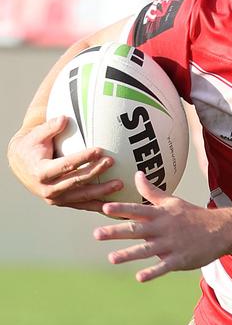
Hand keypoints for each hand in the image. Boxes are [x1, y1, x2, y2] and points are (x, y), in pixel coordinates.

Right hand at [8, 117, 122, 211]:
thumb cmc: (31, 146)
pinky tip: (113, 205)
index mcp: (41, 172)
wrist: (19, 165)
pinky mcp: (62, 203)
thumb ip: (50, 127)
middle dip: (95, 172)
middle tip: (111, 162)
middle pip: (76, 181)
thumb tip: (64, 118)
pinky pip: (82, 205)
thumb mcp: (36, 135)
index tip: (99, 150)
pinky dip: (97, 206)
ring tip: (119, 184)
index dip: (83, 158)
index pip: (66, 165)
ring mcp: (55, 199)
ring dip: (101, 192)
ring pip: (82, 196)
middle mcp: (47, 189)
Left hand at [94, 172, 222, 281]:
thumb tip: (137, 174)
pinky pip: (164, 267)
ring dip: (129, 254)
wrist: (220, 230)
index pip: (138, 210)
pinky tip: (140, 277)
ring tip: (112, 258)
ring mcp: (171, 245)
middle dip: (116, 232)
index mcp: (161, 214)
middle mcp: (163, 229)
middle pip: (137, 230)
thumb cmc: (193, 215)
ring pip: (147, 250)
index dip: (121, 209)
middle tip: (96, 234)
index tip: (105, 208)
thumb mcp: (172, 202)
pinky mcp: (180, 260)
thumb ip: (152, 192)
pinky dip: (153, 272)